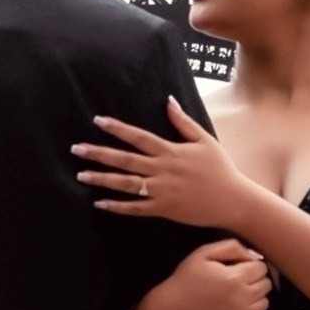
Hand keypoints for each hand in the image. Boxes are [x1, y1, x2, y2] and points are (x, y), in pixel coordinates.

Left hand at [76, 99, 249, 231]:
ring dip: (102, 180)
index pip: (139, 137)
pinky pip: (136, 208)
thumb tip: (168, 100)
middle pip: (125, 160)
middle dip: (99, 154)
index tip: (98, 120)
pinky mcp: (164, 209)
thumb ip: (183, 121)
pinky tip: (100, 203)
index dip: (118, 128)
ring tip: (81, 175)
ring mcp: (162, 191)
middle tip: (77, 149)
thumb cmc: (220, 168)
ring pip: (126, 184)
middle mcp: (162, 170)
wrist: (232, 200)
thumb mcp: (204, 140)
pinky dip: (118, 206)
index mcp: (170, 151)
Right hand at [142, 238, 272, 309]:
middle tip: (236, 279)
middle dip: (254, 279)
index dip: (249, 264)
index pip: (262, 268)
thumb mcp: (204, 253)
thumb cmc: (187, 279)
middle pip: (266, 285)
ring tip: (236, 293)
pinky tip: (234, 306)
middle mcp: (242, 299)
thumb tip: (253, 255)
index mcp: (235, 279)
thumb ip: (231, 247)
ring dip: (254, 296)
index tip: (236, 267)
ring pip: (264, 302)